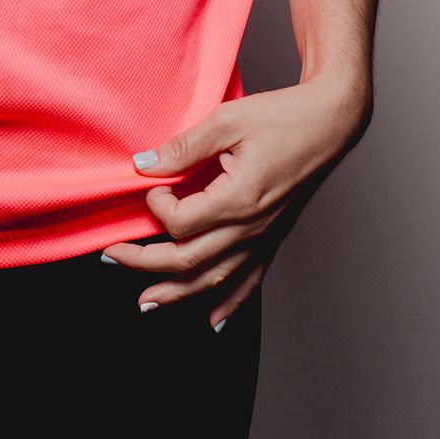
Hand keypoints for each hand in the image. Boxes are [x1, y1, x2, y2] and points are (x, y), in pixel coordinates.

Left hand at [101, 77, 371, 326]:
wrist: (329, 122)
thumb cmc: (281, 116)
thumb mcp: (227, 120)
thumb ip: (184, 146)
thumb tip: (143, 164)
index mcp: (240, 199)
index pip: (182, 222)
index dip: (157, 206)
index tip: (151, 184)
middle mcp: (252, 227)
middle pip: (190, 261)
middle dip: (145, 263)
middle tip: (110, 257)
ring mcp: (265, 237)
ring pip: (215, 279)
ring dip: (177, 295)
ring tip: (146, 304)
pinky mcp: (275, 237)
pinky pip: (251, 281)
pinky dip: (230, 303)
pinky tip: (214, 322)